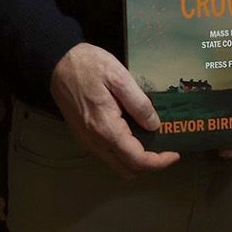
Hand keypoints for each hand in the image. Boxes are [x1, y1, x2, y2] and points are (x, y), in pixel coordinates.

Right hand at [49, 43, 179, 178]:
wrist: (57, 62)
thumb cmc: (89, 65)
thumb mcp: (119, 77)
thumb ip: (139, 103)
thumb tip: (154, 126)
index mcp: (106, 129)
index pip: (137, 160)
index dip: (159, 162)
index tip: (175, 153)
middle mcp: (95, 142)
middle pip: (127, 169)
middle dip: (148, 164)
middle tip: (164, 147)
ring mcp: (87, 140)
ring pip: (116, 164)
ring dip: (135, 159)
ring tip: (151, 139)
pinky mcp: (83, 135)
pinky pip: (107, 153)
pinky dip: (123, 151)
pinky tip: (132, 132)